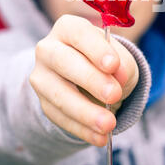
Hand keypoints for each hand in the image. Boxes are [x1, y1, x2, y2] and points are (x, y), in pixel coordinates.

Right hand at [29, 15, 138, 146]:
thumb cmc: (107, 62)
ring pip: (59, 94)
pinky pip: (60, 118)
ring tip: (109, 125)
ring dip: (85, 112)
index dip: (95, 49)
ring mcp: (42, 77)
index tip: (113, 65)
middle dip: (90, 79)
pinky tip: (99, 136)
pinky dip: (82, 129)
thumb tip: (118, 75)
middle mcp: (48, 49)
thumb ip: (123, 63)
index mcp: (68, 28)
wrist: (91, 81)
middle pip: (63, 61)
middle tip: (114, 94)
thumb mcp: (121, 58)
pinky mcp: (43, 103)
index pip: (78, 33)